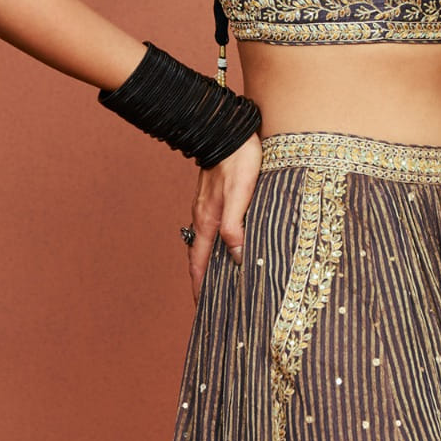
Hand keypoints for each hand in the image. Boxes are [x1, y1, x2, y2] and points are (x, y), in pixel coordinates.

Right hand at [186, 132, 262, 302]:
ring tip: (221, 281)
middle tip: (213, 305)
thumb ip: (236, 224)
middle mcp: (203, 217)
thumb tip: (235, 256)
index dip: (200, 288)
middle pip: (200, 257)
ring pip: (206, 243)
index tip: (203, 310)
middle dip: (204, 282)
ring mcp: (207, 207)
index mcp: (208, 221)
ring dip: (210, 264)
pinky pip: (212, 229)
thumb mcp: (242, 193)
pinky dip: (216, 245)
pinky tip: (227, 246)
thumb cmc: (239, 160)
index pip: (199, 264)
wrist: (228, 130)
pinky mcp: (214, 198)